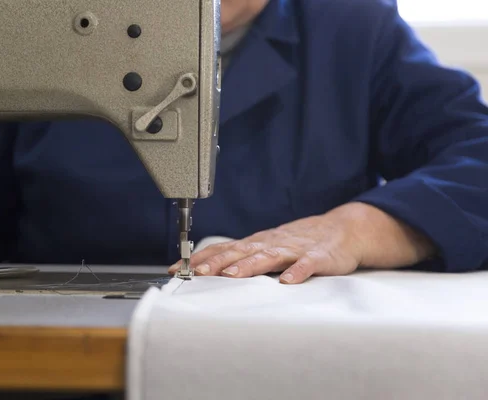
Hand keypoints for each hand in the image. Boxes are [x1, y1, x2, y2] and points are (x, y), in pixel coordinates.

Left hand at [169, 202, 435, 283]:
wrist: (341, 231)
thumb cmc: (299, 243)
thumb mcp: (267, 248)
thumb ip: (243, 258)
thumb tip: (208, 270)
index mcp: (257, 244)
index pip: (223, 250)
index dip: (201, 259)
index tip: (177, 268)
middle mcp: (270, 244)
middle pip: (240, 252)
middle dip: (217, 263)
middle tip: (198, 273)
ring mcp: (294, 249)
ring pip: (269, 256)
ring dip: (250, 265)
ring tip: (234, 275)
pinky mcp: (318, 257)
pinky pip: (307, 264)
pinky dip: (298, 271)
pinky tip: (288, 281)